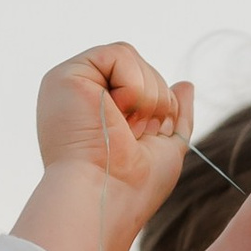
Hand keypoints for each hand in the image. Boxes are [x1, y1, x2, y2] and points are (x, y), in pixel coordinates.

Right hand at [32, 43, 198, 250]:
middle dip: (155, 102)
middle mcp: (83, 96)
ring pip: (131, 57)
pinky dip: (132, 87)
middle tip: (134, 136)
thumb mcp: (166, 147)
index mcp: (101, 112)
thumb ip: (175, 115)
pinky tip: (115, 113)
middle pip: (140, 67)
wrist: (108, 196)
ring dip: (145, 97)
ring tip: (123, 128)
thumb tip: (185, 84)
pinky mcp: (65, 75)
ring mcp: (72, 85)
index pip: (143, 84)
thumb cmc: (134, 186)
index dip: (159, 107)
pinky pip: (119, 54)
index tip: (144, 140)